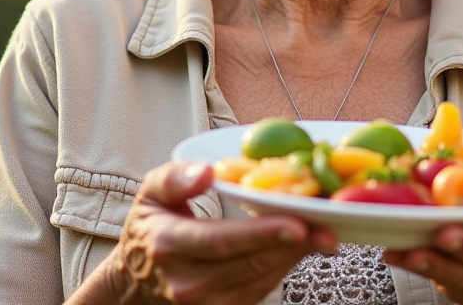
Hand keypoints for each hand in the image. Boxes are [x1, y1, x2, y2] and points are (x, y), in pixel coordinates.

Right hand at [98, 160, 335, 304]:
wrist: (135, 283)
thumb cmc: (149, 229)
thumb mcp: (150, 193)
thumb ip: (176, 178)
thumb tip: (208, 171)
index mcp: (168, 244)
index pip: (221, 241)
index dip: (261, 234)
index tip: (296, 223)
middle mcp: (187, 282)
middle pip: (250, 262)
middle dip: (293, 245)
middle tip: (328, 228)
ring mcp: (205, 304)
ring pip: (261, 279)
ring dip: (294, 257)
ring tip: (323, 233)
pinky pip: (261, 289)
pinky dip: (282, 267)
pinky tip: (300, 247)